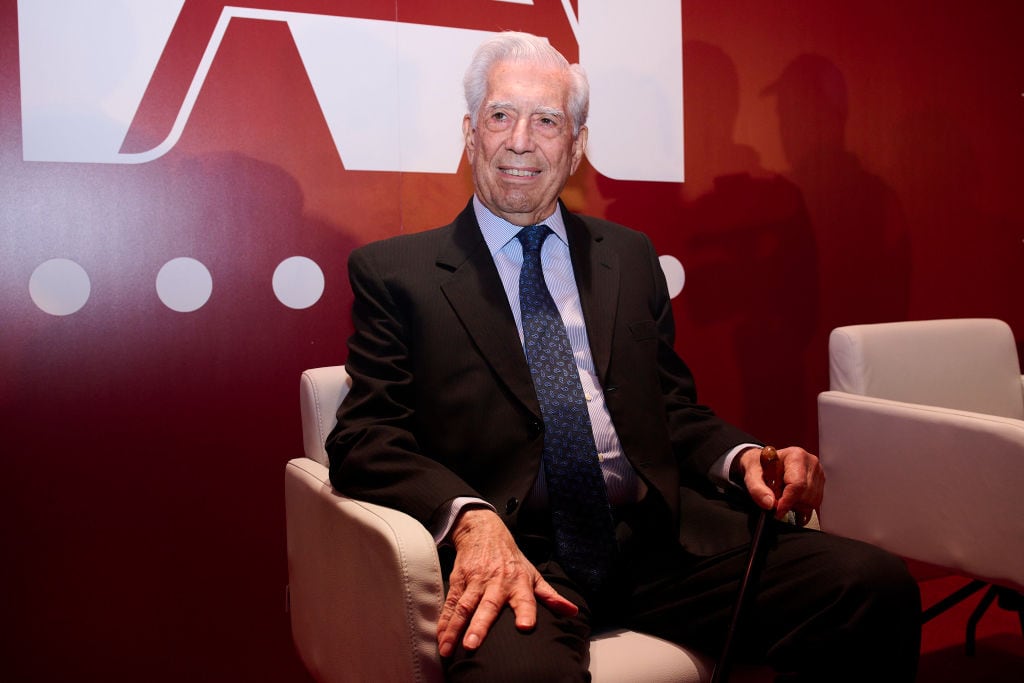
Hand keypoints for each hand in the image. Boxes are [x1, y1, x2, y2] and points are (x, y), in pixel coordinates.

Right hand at [436, 508, 577, 656]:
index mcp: (518, 582)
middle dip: (479, 626)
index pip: (524, 598)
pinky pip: (450, 603)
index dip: (526, 611)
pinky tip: (440, 636)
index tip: (525, 626)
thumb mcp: (532, 573)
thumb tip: (572, 611)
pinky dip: (444, 621)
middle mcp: (497, 582)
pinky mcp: (459, 580)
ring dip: (456, 628)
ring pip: (464, 606)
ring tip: (449, 648)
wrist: (484, 531)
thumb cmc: (511, 559)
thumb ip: (549, 595)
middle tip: (473, 645)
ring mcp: (475, 581)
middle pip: (487, 606)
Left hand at [735, 446, 823, 524]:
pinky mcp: (820, 484)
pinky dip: (801, 507)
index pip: (798, 484)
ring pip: (812, 502)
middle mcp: (811, 463)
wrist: (765, 462)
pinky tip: (791, 500)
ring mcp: (818, 474)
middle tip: (776, 498)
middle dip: (790, 503)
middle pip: (806, 495)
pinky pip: (814, 504)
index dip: (787, 501)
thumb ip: (757, 489)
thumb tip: (770, 504)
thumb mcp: (751, 475)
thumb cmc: (760, 466)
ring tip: (783, 496)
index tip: (777, 510)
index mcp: (796, 456)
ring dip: (795, 506)